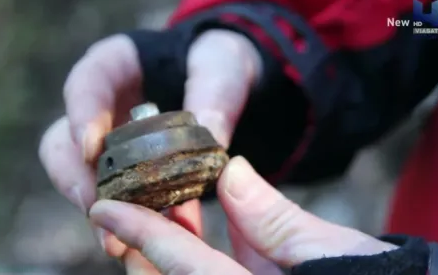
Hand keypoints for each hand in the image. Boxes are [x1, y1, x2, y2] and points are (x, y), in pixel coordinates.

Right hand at [38, 30, 261, 255]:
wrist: (224, 81)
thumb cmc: (215, 61)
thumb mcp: (222, 65)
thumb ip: (216, 92)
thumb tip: (213, 135)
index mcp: (117, 64)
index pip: (86, 82)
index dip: (81, 114)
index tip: (91, 148)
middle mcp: (101, 104)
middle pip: (64, 138)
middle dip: (75, 176)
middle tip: (94, 206)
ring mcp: (108, 138)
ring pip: (78, 175)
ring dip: (93, 206)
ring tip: (112, 238)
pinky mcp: (123, 167)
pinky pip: (110, 193)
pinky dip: (121, 215)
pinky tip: (137, 239)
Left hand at [89, 157, 397, 273]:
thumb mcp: (334, 254)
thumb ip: (276, 218)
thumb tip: (231, 172)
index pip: (183, 267)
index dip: (141, 233)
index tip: (103, 206)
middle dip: (148, 243)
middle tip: (134, 199)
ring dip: (176, 244)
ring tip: (173, 202)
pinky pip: (218, 271)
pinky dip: (206, 249)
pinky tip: (207, 219)